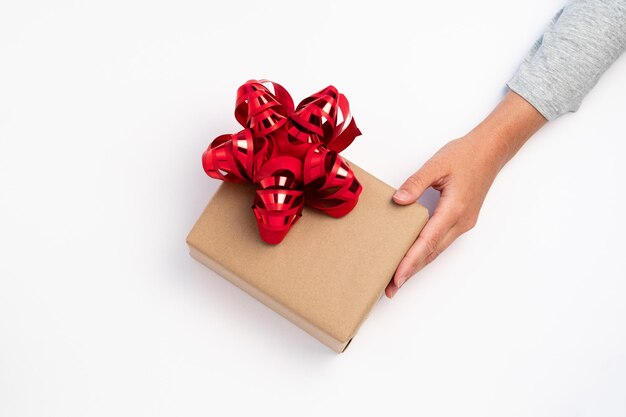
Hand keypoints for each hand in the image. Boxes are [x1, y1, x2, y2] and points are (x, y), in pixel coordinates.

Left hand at [385, 91, 546, 297]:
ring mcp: (463, 223)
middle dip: (410, 272)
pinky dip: (426, 252)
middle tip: (390, 289)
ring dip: (418, 265)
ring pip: (437, 250)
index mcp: (454, 209)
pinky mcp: (462, 220)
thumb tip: (398, 200)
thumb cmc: (466, 155)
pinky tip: (414, 257)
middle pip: (431, 253)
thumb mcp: (437, 164)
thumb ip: (416, 182)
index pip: (428, 241)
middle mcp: (460, 222)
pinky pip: (441, 242)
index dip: (411, 261)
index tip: (397, 277)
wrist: (491, 151)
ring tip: (398, 279)